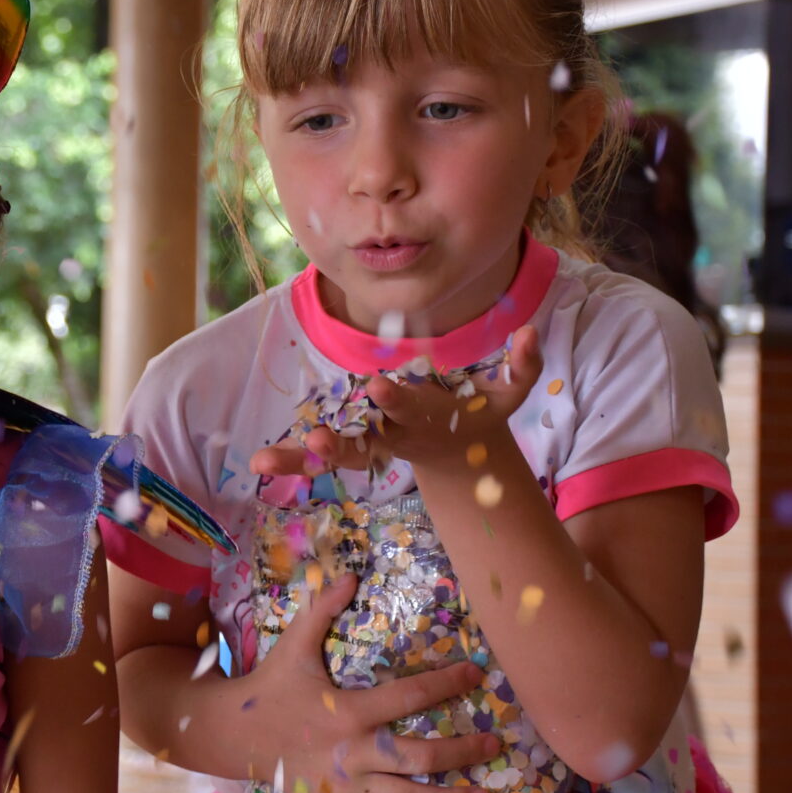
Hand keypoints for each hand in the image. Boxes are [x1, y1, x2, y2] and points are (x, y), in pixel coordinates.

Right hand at [242, 573, 497, 792]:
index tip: (477, 674)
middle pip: (419, 756)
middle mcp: (353, 751)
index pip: (409, 696)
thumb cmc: (271, 687)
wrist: (232, 734)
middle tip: (495, 746)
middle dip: (462, 752)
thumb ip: (322, 610)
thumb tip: (349, 574)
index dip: (446, 683)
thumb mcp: (294, 645)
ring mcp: (344, 785)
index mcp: (349, 710)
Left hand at [251, 325, 543, 478]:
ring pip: (337, 455)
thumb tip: (531, 331)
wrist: (464, 454)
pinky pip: (323, 457)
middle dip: (344, 444)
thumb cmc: (483, 411)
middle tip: (319, 442)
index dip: (396, 400)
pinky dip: (296, 461)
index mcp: (430, 419)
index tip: (376, 387)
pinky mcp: (357, 448)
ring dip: (305, 460)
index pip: (411, 408)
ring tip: (265, 462)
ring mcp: (374, 445)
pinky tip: (260, 461)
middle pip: (366, 443)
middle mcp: (397, 436)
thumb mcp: (510, 393)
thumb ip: (523, 365)